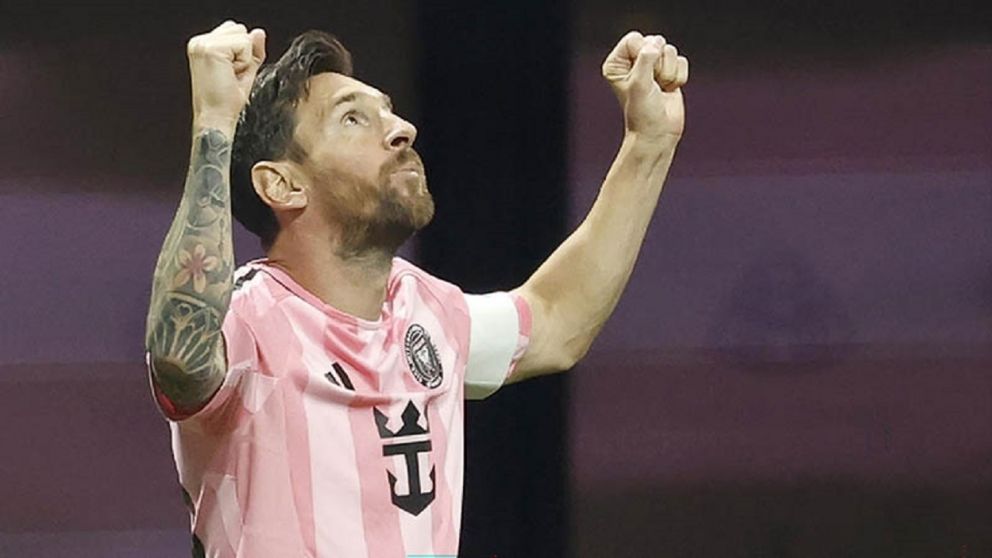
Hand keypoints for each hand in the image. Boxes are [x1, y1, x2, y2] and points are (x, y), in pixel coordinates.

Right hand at [187, 20, 265, 132]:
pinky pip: (244, 44)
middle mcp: (199, 42)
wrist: (215, 119)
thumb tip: (259, 33)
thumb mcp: (243, 71)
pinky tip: (230, 75)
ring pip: (243, 35)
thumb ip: (252, 50)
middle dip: (243, 53)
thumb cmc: (225, 103)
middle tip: (231, 76)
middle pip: (240, 29)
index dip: (242, 53)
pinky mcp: (210, 48)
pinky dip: (244, 62)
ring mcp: (203, 44)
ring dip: (244, 58)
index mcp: (203, 45)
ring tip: (230, 76)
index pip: (235, 31)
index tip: (230, 73)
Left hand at [602, 31, 688, 146]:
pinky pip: (681, 61)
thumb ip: (646, 60)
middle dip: (659, 65)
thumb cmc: (643, 113)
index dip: (644, 55)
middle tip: (653, 85)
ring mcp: (652, 66)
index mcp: (617, 63)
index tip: (642, 77)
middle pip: (654, 41)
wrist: (658, 134)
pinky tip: (669, 90)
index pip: (634, 39)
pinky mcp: (669, 71)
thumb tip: (657, 43)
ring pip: (670, 50)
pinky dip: (679, 77)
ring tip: (660, 89)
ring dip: (669, 73)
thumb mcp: (640, 84)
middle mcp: (632, 61)